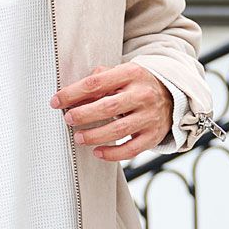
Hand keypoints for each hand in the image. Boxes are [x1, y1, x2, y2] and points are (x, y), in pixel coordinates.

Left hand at [49, 62, 172, 160]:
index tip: (56, 101)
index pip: (96, 83)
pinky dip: (112, 154)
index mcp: (131, 74)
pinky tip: (97, 152)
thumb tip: (72, 95)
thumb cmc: (137, 85)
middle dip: (83, 115)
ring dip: (94, 135)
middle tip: (68, 119)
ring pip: (118, 130)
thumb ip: (98, 80)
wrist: (172, 96)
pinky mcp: (153, 136)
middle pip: (108, 107)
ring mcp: (149, 116)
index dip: (73, 93)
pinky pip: (131, 150)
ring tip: (78, 137)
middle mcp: (142, 94)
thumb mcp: (121, 74)